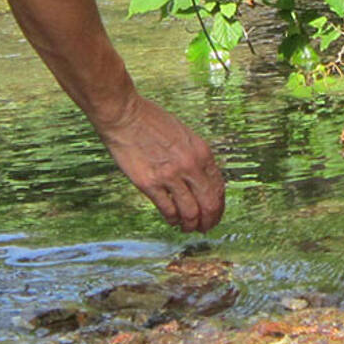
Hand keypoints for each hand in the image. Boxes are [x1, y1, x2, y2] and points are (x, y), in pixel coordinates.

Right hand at [92, 92, 226, 231]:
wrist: (125, 116)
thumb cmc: (151, 121)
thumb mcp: (184, 134)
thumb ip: (195, 156)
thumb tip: (202, 181)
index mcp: (202, 151)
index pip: (218, 187)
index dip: (219, 206)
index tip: (215, 214)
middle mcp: (190, 165)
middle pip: (209, 204)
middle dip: (210, 220)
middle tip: (205, 227)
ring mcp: (170, 176)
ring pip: (190, 212)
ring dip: (191, 224)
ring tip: (188, 227)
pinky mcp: (150, 184)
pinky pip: (168, 210)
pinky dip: (173, 219)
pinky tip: (172, 220)